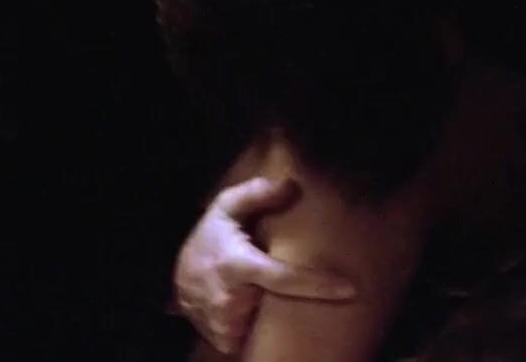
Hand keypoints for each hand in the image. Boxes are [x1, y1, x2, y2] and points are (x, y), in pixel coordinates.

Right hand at [175, 176, 356, 354]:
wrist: (175, 277)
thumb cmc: (207, 240)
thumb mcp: (224, 209)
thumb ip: (256, 194)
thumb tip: (292, 186)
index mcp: (236, 265)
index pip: (284, 279)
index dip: (318, 285)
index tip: (351, 289)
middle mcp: (231, 300)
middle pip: (281, 303)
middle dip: (295, 295)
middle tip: (298, 280)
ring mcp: (227, 325)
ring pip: (270, 321)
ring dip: (273, 308)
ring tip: (263, 290)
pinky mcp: (226, 340)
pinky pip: (255, 336)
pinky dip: (259, 323)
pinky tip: (252, 307)